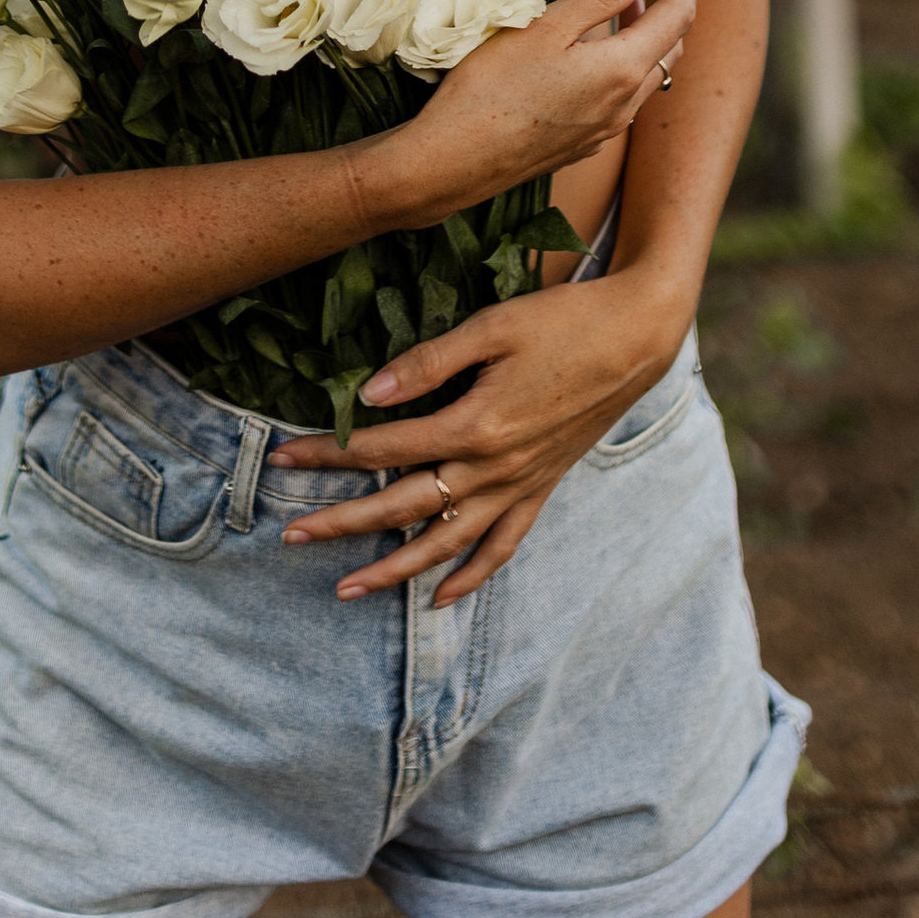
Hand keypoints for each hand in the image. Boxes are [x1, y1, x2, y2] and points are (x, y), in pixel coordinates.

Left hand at [270, 265, 689, 608]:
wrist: (636, 336)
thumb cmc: (561, 320)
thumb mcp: (491, 327)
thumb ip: (427, 363)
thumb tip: (366, 396)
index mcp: (475, 425)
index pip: (383, 447)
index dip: (328, 454)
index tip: (282, 458)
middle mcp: (495, 469)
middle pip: (403, 507)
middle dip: (342, 523)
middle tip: (290, 536)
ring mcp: (520, 485)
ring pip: (446, 544)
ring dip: (394, 569)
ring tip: (346, 589)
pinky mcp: (542, 489)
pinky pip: (502, 546)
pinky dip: (470, 575)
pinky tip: (439, 597)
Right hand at [358, 0, 695, 234]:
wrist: (455, 163)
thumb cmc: (492, 88)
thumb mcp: (545, 27)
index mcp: (623, 70)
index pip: (677, 15)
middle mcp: (626, 105)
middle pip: (671, 46)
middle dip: (670, 2)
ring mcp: (606, 129)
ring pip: (649, 75)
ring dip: (649, 33)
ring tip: (630, 0)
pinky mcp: (583, 143)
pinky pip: (625, 97)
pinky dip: (627, 62)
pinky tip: (598, 51)